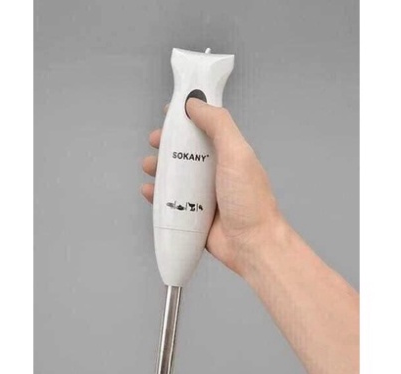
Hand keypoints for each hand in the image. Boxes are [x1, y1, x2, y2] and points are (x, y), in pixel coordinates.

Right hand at [141, 98, 282, 274]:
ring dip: (159, 169)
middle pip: (185, 151)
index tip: (170, 112)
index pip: (204, 128)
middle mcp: (215, 172)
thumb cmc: (250, 201)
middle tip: (156, 141)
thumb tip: (196, 103)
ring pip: (175, 176)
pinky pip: (171, 202)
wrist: (251, 244)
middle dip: (167, 144)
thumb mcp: (237, 153)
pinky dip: (157, 196)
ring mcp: (203, 194)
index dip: (186, 118)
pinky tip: (149, 192)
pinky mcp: (193, 215)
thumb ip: (218, 125)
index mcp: (227, 154)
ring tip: (149, 166)